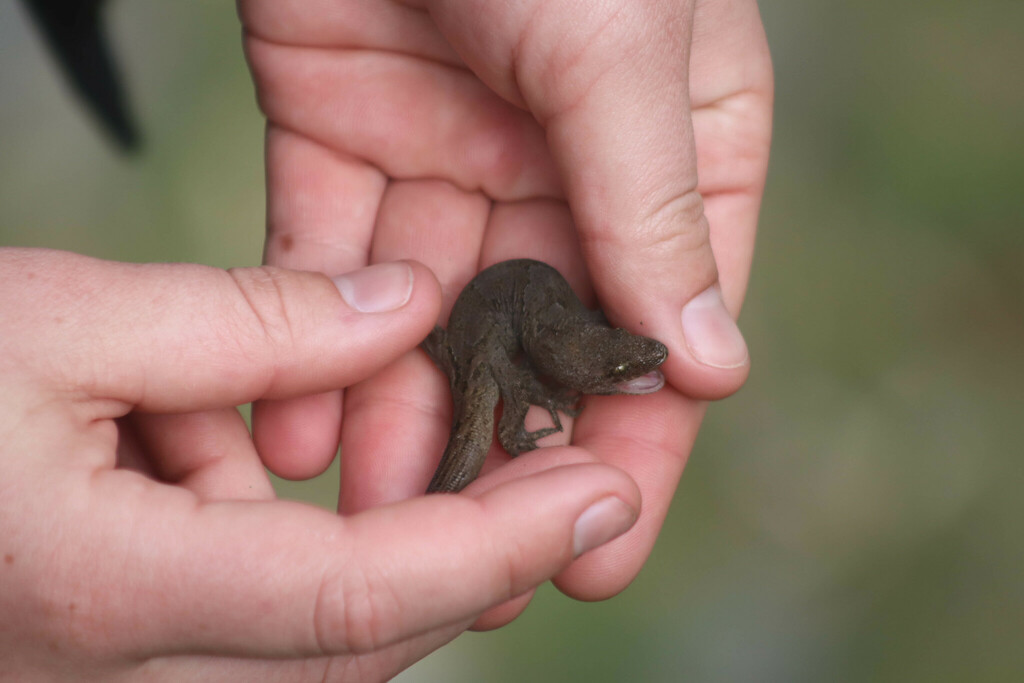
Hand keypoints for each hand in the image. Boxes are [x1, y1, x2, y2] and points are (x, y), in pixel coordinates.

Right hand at [0, 248, 639, 680]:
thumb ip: (245, 321)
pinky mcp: (116, 643)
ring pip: (311, 630)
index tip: (601, 494)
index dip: (498, 547)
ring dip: (364, 531)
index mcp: (106, 591)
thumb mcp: (58, 317)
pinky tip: (231, 444)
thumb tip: (399, 307)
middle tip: (548, 466)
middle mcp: (123, 668)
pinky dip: (284, 530)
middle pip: (357, 632)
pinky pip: (249, 610)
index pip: (361, 595)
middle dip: (466, 549)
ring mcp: (119, 671)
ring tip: (329, 420)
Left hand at [239, 0, 771, 624]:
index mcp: (668, 146)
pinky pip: (323, 257)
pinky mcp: (340, 133)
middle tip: (459, 564)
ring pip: (422, 317)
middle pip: (539, 341)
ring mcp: (449, 154)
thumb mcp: (622, 50)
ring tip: (362, 515)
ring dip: (392, 417)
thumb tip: (708, 366)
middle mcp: (562, 163)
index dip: (636, 442)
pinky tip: (291, 425)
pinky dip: (306, 336)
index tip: (601, 548)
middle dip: (499, 454)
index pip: (664, 321)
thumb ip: (652, 210)